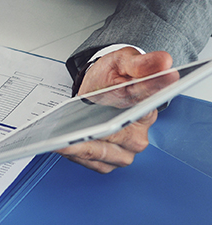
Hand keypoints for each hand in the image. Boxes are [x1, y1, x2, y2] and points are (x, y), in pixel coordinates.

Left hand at [58, 48, 173, 172]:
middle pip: (116, 137)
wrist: (101, 87)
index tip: (111, 114)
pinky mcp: (112, 160)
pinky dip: (77, 156)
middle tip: (71, 133)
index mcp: (147, 106)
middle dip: (94, 134)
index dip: (126, 113)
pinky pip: (94, 163)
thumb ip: (141, 63)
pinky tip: (64, 146)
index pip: (142, 107)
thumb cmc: (112, 76)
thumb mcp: (123, 61)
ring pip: (103, 154)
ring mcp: (127, 148)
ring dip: (81, 148)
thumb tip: (164, 61)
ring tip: (60, 140)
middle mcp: (139, 132)